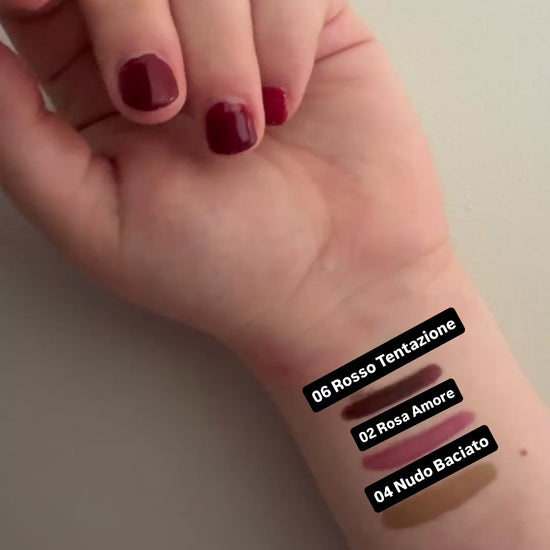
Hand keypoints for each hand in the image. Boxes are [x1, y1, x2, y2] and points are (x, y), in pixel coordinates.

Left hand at [0, 0, 449, 370]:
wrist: (339, 282)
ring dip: (218, 46)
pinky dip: (281, 39)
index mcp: (98, 93)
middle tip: (164, 103)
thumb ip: (16, 136)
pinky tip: (285, 107)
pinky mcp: (306, 27)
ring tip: (241, 133)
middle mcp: (166, 51)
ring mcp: (238, 36)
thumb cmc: (227, 269)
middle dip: (133, 15)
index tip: (50, 5)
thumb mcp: (96, 222)